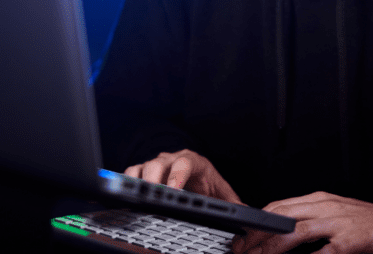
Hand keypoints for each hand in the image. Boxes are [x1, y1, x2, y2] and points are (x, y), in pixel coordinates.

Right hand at [124, 149, 243, 204]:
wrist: (195, 177)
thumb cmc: (207, 184)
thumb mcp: (222, 193)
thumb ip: (232, 204)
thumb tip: (248, 214)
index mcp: (193, 161)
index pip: (184, 162)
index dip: (177, 175)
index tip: (174, 191)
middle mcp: (172, 159)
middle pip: (159, 163)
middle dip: (154, 180)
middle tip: (153, 197)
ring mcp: (156, 164)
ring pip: (142, 167)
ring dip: (138, 182)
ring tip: (136, 198)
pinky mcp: (143, 172)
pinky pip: (131, 173)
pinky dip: (126, 182)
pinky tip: (125, 195)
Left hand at [231, 192, 372, 253]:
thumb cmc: (362, 221)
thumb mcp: (331, 211)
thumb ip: (307, 216)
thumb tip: (279, 227)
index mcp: (318, 200)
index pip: (279, 205)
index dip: (258, 220)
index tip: (244, 233)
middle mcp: (324, 208)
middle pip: (282, 217)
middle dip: (258, 234)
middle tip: (243, 249)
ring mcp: (336, 224)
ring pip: (297, 232)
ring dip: (273, 247)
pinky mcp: (348, 242)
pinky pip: (323, 252)